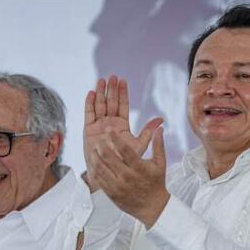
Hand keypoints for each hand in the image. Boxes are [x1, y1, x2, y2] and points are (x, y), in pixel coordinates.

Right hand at [83, 75, 162, 191]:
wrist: (109, 173)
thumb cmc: (124, 161)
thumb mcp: (138, 145)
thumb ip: (147, 132)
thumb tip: (161, 120)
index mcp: (122, 125)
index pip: (123, 105)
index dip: (122, 93)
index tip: (123, 81)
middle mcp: (110, 122)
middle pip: (111, 102)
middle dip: (112, 89)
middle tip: (113, 77)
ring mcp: (99, 125)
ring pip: (100, 105)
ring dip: (101, 93)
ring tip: (102, 81)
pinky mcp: (89, 129)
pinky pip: (89, 114)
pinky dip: (90, 103)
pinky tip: (92, 93)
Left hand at [91, 121, 169, 226]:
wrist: (152, 207)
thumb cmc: (156, 184)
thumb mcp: (160, 164)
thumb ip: (158, 145)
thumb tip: (159, 129)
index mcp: (139, 168)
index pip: (125, 150)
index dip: (115, 138)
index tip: (109, 129)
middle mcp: (128, 177)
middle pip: (109, 157)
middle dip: (102, 145)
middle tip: (99, 139)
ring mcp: (118, 186)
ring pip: (101, 168)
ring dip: (95, 156)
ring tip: (95, 149)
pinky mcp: (111, 193)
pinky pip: (99, 179)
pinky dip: (95, 169)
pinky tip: (95, 163)